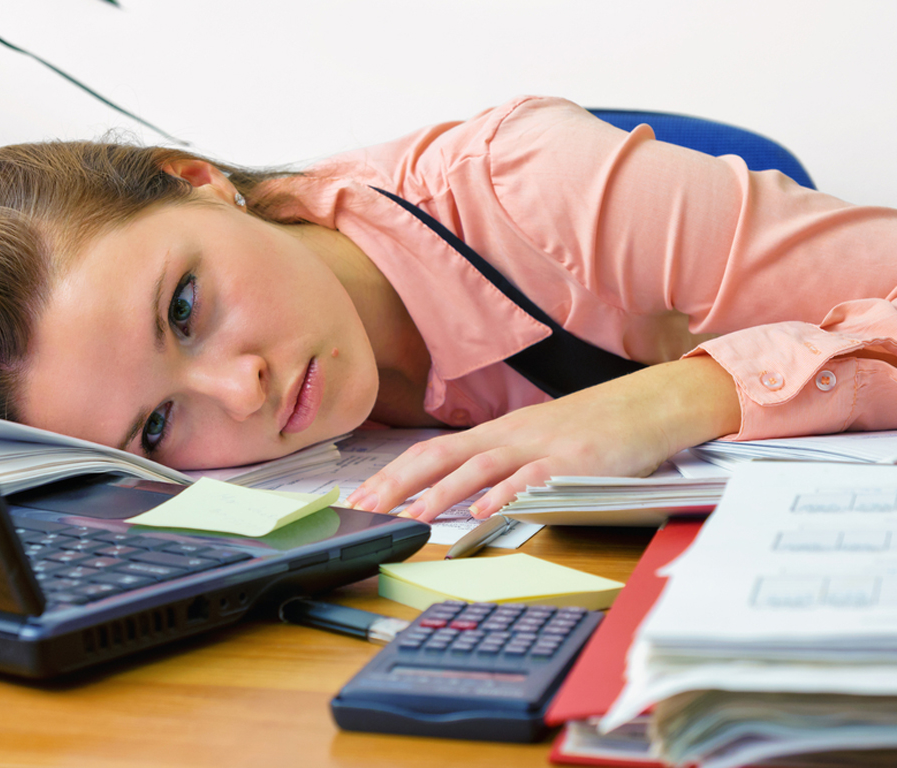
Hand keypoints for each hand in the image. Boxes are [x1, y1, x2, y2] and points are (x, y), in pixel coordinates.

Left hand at [342, 356, 740, 521]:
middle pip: (441, 455)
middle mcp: (508, 436)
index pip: (431, 451)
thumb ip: (498, 465)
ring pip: (479, 468)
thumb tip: (460, 494)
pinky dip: (507, 495)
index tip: (362, 495)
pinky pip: (533, 478)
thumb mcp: (534, 442)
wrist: (646, 404)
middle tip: (365, 507)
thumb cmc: (591, 427)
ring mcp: (539, 446)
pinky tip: (484, 512)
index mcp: (496, 434)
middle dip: (399, 483)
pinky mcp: (572, 461)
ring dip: (442, 493)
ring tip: (412, 516)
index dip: (393, 473)